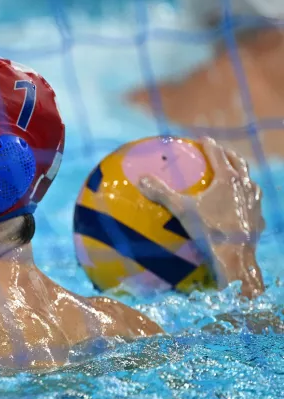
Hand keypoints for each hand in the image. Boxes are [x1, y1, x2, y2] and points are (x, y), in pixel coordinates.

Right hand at [138, 136, 264, 295]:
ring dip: (241, 176)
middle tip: (220, 152)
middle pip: (239, 163)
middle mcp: (246, 186)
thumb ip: (162, 193)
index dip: (210, 146)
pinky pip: (252, 204)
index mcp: (228, 179)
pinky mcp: (258, 220)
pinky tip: (239, 208)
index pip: (218, 155)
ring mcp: (255, 203)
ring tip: (233, 177)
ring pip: (250, 182)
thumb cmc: (209, 231)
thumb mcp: (182, 211)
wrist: (235, 258)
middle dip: (229, 155)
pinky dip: (245, 200)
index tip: (203, 139)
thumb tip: (141, 179)